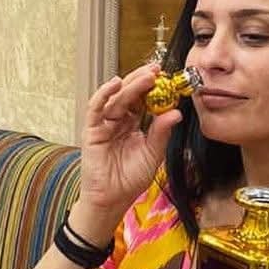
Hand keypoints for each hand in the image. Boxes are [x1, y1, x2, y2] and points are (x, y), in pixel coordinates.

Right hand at [74, 65, 181, 239]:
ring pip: (116, 98)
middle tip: (157, 70)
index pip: (144, 101)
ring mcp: (104, 124)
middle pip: (130, 95)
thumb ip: (161, 133)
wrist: (113, 199)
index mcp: (134, 124)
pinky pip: (96, 108)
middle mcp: (119, 120)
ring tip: (145, 76)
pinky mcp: (92, 130)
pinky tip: (115, 84)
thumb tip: (176, 112)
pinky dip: (104, 94)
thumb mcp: (153, 154)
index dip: (154, 88)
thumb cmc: (131, 178)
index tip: (167, 77)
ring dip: (130, 85)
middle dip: (142, 80)